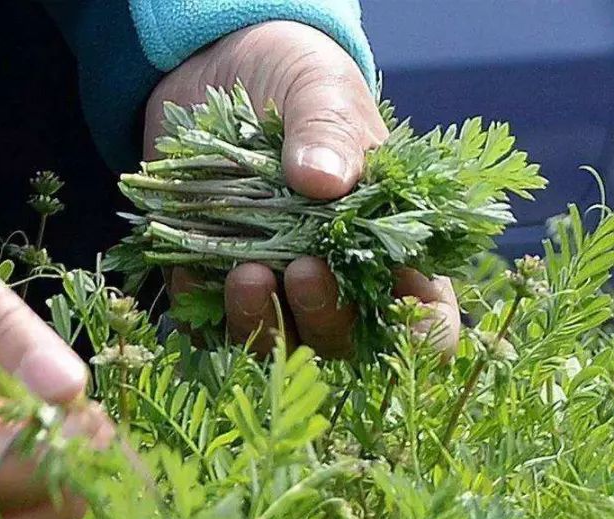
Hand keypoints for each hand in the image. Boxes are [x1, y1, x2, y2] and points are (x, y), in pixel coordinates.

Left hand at [146, 21, 459, 357]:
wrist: (213, 72)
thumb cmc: (292, 79)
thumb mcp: (320, 88)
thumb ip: (330, 130)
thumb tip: (326, 181)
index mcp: (393, 244)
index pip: (426, 320)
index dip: (420, 335)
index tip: (395, 313)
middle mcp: (336, 280)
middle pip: (341, 341)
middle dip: (323, 317)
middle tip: (303, 269)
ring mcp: (274, 291)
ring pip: (273, 344)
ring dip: (261, 323)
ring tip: (245, 273)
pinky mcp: (213, 289)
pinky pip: (207, 325)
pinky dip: (201, 304)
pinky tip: (193, 263)